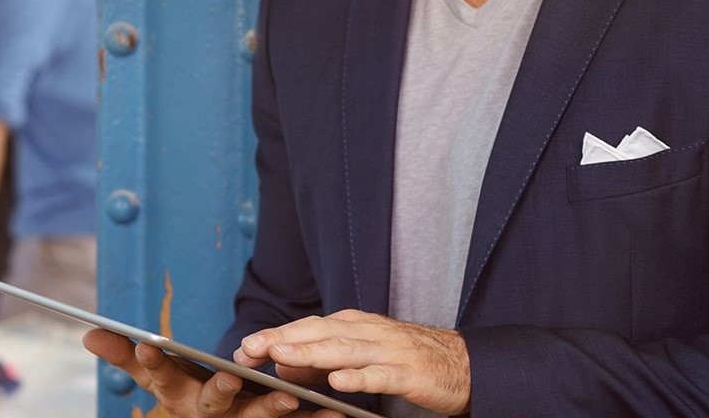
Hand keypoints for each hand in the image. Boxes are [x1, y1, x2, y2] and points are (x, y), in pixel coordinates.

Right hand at [84, 330, 335, 417]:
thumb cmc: (184, 395)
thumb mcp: (156, 377)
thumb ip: (125, 357)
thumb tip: (89, 335)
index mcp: (178, 396)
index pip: (160, 378)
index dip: (153, 364)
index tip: (147, 343)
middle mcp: (209, 413)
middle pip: (210, 404)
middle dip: (218, 392)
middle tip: (227, 379)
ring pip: (255, 417)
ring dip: (272, 408)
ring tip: (289, 397)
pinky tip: (334, 411)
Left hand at [239, 310, 469, 414]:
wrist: (464, 364)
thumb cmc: (406, 359)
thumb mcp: (361, 355)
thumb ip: (322, 359)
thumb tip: (281, 362)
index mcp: (354, 325)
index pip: (308, 326)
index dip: (276, 335)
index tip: (245, 348)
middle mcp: (368, 332)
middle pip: (320, 332)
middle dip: (283, 339)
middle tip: (251, 348)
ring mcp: (389, 351)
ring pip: (345, 350)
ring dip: (311, 352)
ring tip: (282, 356)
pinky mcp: (409, 373)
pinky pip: (380, 375)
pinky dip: (359, 378)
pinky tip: (338, 383)